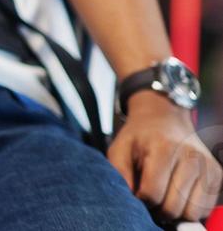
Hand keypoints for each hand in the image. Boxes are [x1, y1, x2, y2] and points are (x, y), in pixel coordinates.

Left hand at [108, 92, 220, 222]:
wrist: (165, 119)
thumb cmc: (140, 137)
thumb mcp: (119, 148)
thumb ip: (119, 173)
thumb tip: (129, 200)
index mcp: (163, 148)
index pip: (152, 193)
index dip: (140, 201)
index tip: (136, 194)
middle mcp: (190, 157)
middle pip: (172, 207)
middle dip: (156, 210)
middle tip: (148, 201)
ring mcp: (207, 167)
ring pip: (190, 213)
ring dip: (174, 213)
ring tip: (162, 200)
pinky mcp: (217, 175)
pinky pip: (204, 209)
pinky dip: (189, 209)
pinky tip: (177, 196)